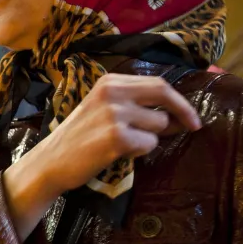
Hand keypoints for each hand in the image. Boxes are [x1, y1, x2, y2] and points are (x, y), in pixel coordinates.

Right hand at [4, 74, 201, 237]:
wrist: (50, 162)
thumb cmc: (79, 138)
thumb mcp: (102, 109)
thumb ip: (133, 103)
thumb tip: (176, 113)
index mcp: (110, 81)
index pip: (157, 83)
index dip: (179, 100)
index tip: (191, 115)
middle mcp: (112, 92)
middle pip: (164, 94)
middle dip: (182, 113)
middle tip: (191, 127)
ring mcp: (114, 114)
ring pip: (159, 124)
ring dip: (150, 138)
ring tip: (125, 144)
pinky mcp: (116, 137)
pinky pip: (149, 144)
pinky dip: (140, 153)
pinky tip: (118, 154)